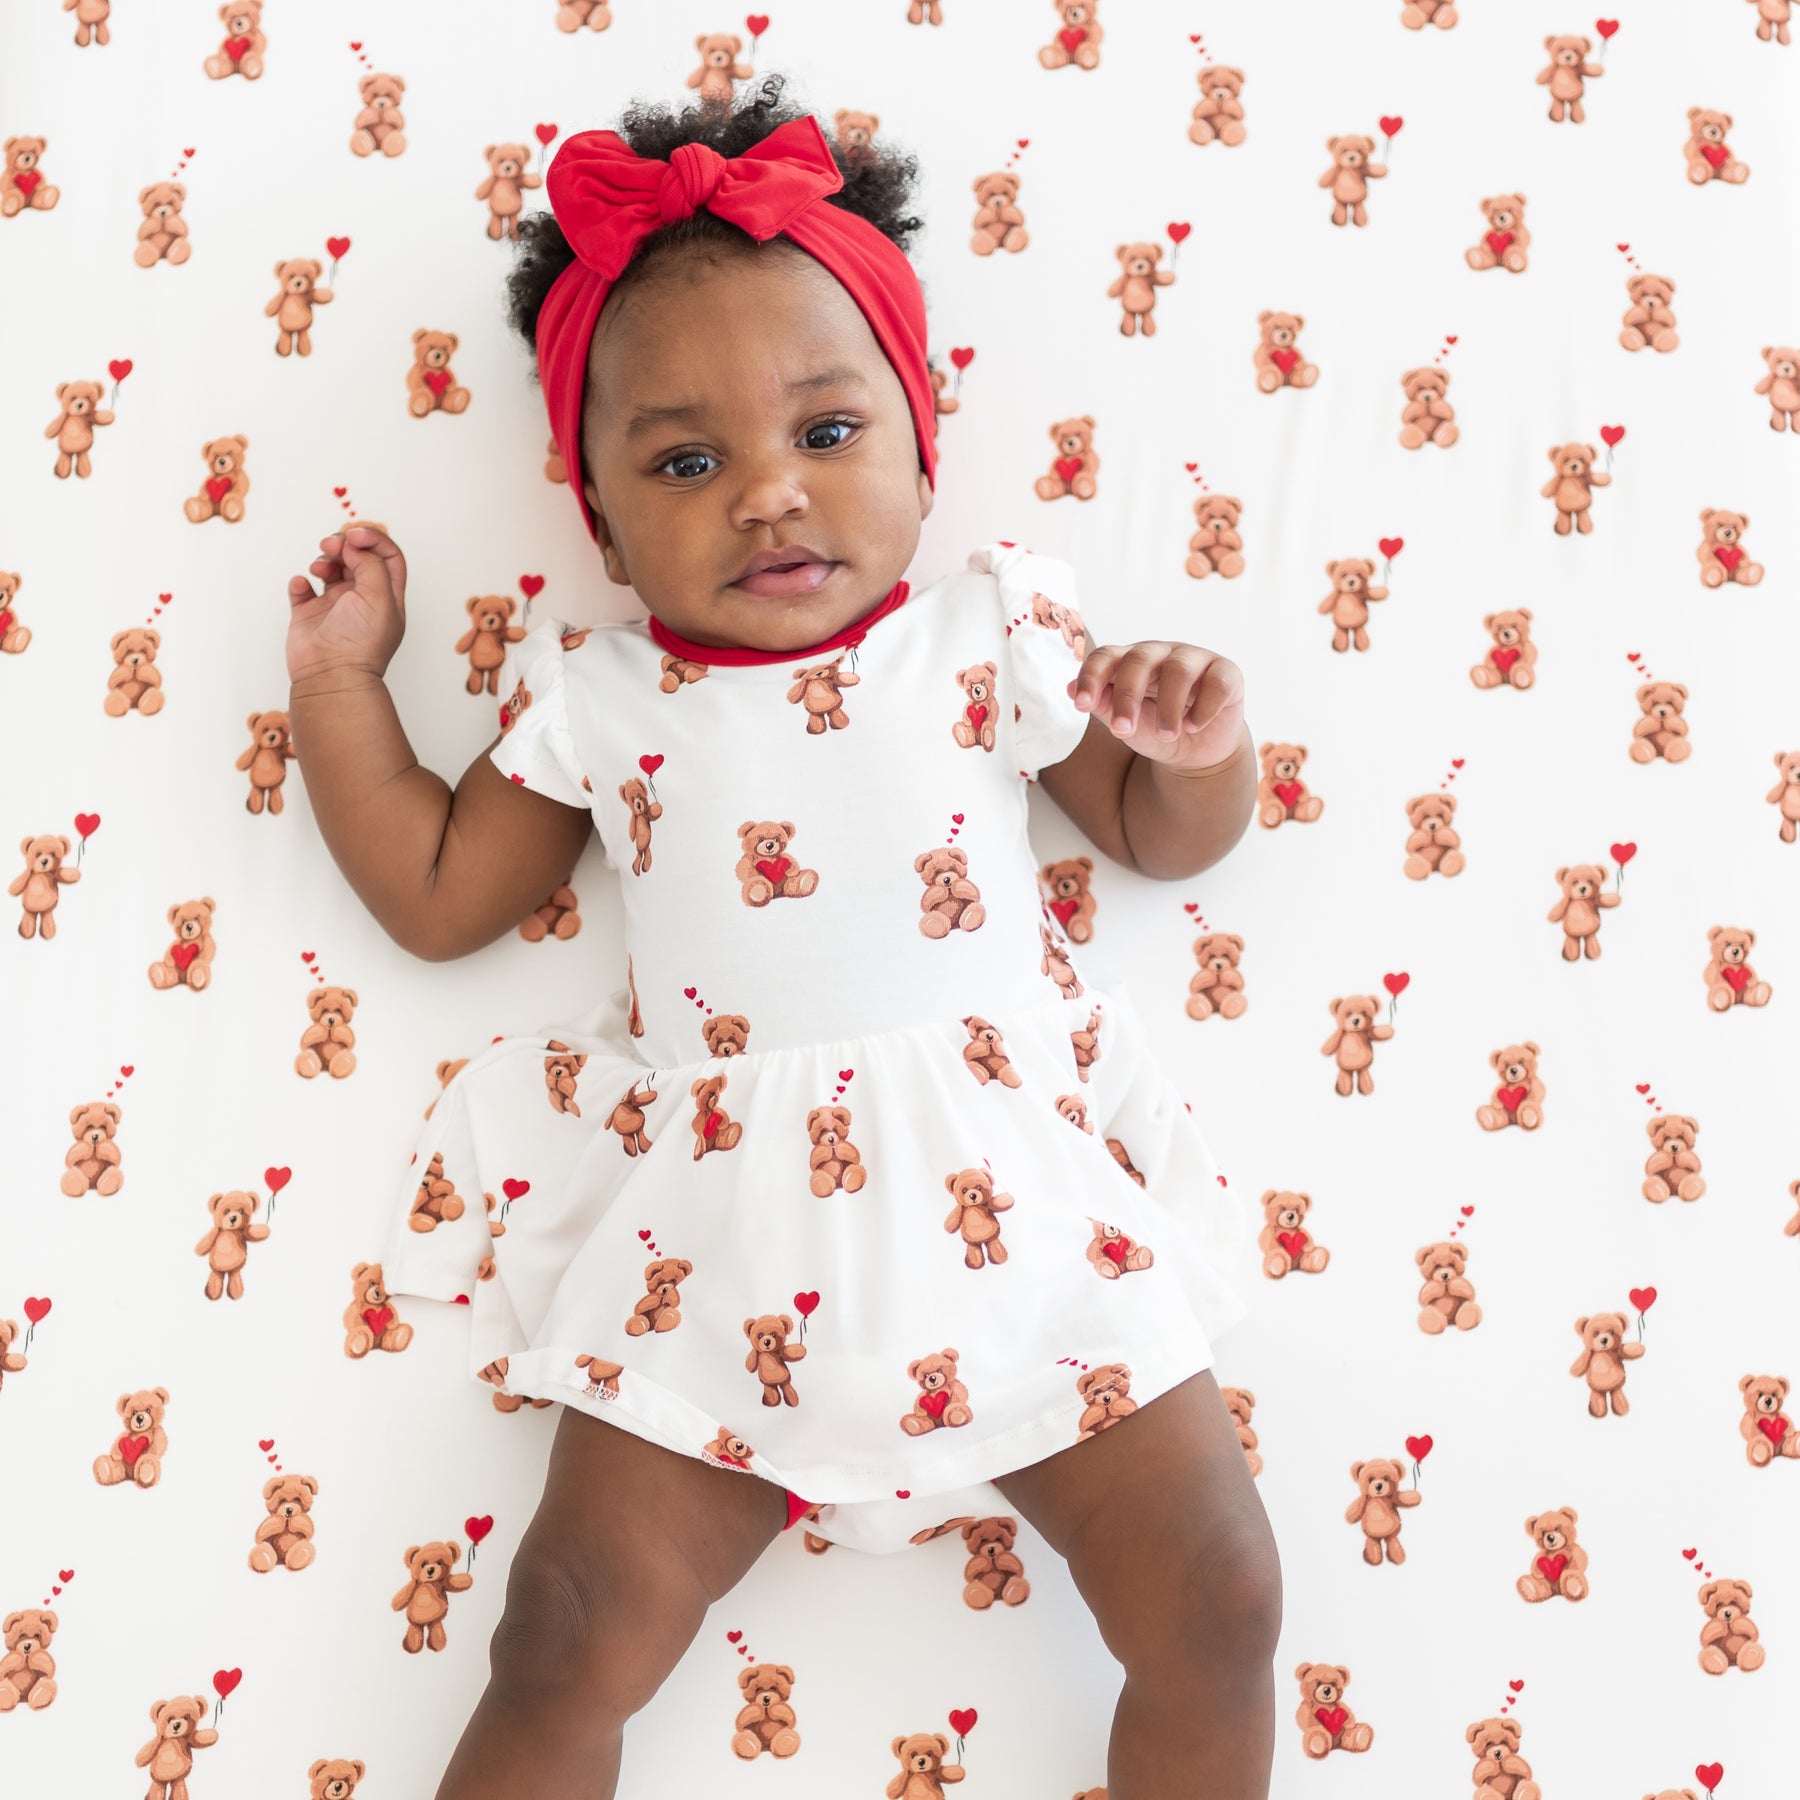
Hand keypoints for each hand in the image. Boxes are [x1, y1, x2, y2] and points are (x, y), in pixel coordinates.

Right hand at [285, 524, 407, 685]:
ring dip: (324, 560)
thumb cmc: (361, 644)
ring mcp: (335, 606)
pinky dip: (300, 582)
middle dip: (344, 544)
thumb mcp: (380, 597)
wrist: (331, 675)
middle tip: (332, 546)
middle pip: (357, 557)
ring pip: (331, 568)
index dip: (373, 539)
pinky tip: (303, 587)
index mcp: (386, 596)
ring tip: (320, 570)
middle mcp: (363, 599)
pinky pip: (302, 588)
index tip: (355, 535)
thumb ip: (371, 564)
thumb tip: (354, 546)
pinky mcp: (309, 614)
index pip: (387, 556)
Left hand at [1068, 638, 1246, 770]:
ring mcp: (1194, 659)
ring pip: (1178, 670)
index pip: (1105, 657)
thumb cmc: (1155, 731)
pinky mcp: (1226, 673)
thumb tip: (1070, 690)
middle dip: (1127, 696)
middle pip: (1139, 660)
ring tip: (1166, 735)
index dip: (1091, 677)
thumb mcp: (1127, 724)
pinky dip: (1204, 706)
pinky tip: (1194, 726)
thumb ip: (1103, 707)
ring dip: (1168, 706)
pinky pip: (1217, 681)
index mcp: (1129, 662)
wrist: (1195, 751)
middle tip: (1121, 729)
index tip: (1080, 705)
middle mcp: (1160, 654)